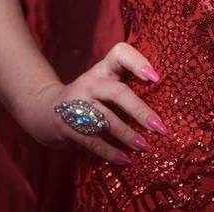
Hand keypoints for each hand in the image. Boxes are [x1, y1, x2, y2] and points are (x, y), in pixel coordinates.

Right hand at [18, 41, 169, 165]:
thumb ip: (127, 85)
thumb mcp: (104, 82)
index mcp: (103, 69)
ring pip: (105, 119)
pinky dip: (110, 152)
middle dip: (140, 111)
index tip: (156, 77)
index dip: (138, 62)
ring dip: (127, 135)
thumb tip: (167, 101)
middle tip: (160, 127)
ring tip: (146, 147)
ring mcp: (77, 104)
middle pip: (117, 93)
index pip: (119, 53)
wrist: (45, 109)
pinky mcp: (68, 126)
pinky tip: (127, 161)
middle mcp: (90, 83)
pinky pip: (91, 141)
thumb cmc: (90, 96)